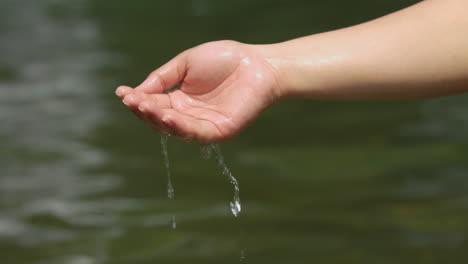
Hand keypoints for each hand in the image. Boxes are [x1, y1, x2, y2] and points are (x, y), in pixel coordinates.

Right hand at [115, 40, 280, 142]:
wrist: (257, 63)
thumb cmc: (224, 59)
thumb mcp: (186, 63)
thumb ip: (162, 78)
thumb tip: (136, 91)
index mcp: (180, 99)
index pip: (154, 103)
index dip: (137, 99)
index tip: (121, 92)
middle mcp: (189, 114)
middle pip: (159, 119)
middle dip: (144, 110)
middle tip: (131, 100)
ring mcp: (203, 124)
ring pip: (174, 128)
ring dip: (157, 119)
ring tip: (144, 106)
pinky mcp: (218, 131)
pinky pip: (195, 132)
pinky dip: (178, 126)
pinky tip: (165, 115)